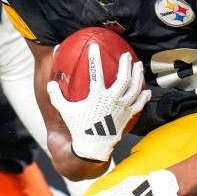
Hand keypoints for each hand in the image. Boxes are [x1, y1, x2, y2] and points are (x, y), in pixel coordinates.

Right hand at [46, 46, 149, 162]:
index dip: (95, 58)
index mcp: (97, 96)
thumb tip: (50, 83)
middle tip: (126, 55)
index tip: (94, 47)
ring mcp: (122, 108)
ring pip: (135, 88)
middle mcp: (112, 100)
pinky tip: (146, 91)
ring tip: (139, 66)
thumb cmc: (78, 128)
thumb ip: (56, 96)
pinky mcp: (128, 117)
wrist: (92, 148)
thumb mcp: (65, 111)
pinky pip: (139, 104)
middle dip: (125, 64)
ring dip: (138, 76)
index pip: (96, 72)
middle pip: (124, 78)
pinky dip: (143, 97)